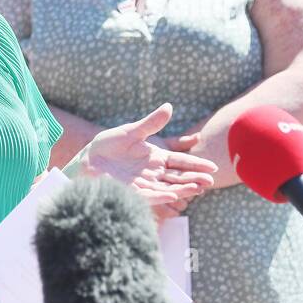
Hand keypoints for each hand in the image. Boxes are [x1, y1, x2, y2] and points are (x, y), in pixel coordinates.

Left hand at [84, 104, 216, 207]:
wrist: (88, 158)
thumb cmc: (109, 144)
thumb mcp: (132, 131)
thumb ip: (151, 123)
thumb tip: (169, 106)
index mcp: (156, 157)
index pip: (181, 162)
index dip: (196, 164)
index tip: (213, 168)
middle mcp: (153, 172)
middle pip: (178, 176)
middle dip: (195, 179)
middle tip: (211, 181)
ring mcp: (144, 183)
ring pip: (168, 187)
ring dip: (182, 189)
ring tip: (198, 188)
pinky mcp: (132, 192)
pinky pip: (149, 195)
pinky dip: (161, 196)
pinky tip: (173, 195)